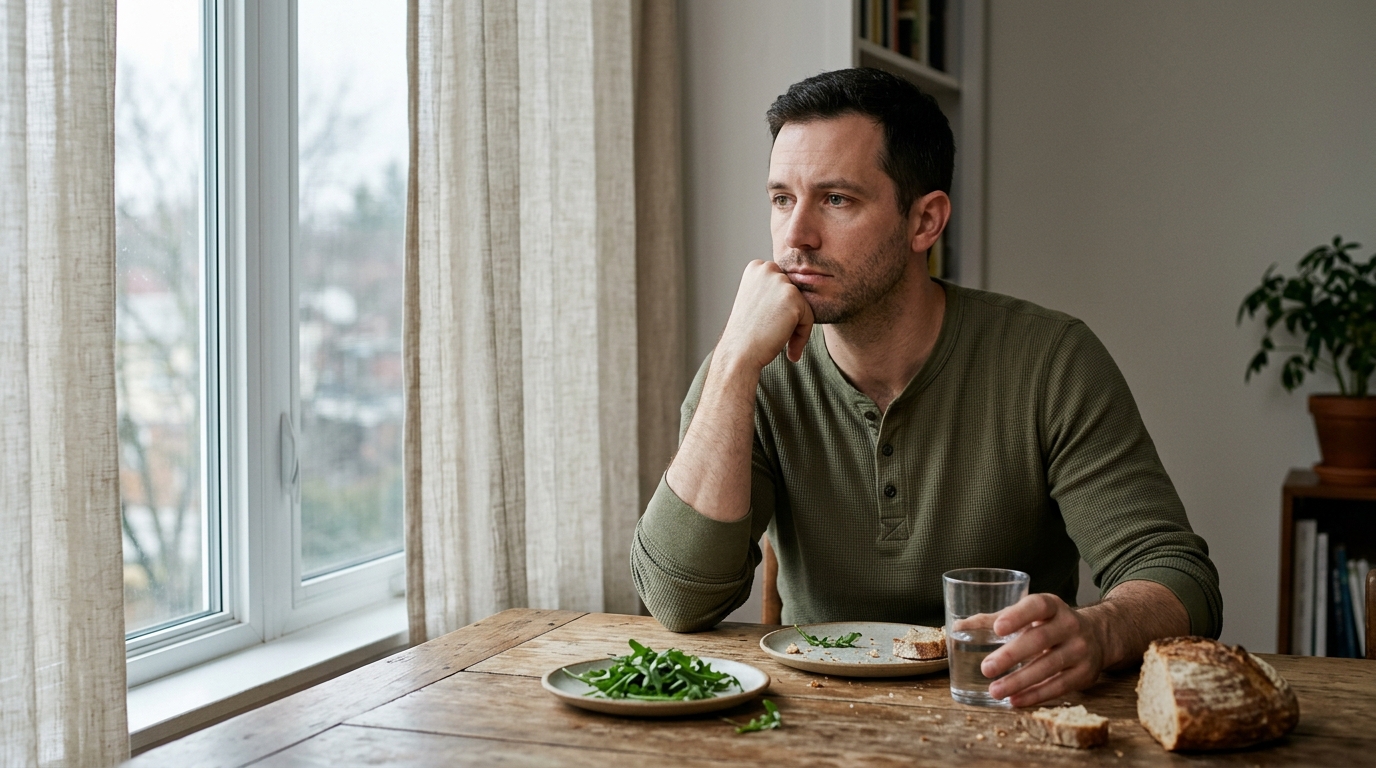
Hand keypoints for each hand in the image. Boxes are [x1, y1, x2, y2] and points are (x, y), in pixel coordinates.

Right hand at [716, 260, 814, 370]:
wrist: (739, 353)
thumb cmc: (746, 333)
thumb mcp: (755, 300)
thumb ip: (772, 291)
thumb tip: (798, 291)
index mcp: (756, 267)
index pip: (783, 285)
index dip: (779, 308)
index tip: (769, 323)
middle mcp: (767, 268)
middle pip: (793, 293)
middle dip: (789, 314)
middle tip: (774, 333)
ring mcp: (780, 281)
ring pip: (802, 304)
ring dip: (796, 325)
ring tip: (780, 340)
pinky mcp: (793, 296)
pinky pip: (809, 316)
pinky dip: (802, 334)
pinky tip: (789, 348)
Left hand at [974, 593, 1105, 707]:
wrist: (1097, 636)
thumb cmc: (1050, 624)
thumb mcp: (1029, 615)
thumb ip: (995, 620)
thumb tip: (958, 627)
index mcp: (1052, 605)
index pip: (1037, 606)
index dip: (1018, 616)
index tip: (998, 628)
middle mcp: (1070, 625)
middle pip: (1040, 639)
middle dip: (1012, 655)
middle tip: (986, 668)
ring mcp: (1080, 650)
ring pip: (1049, 666)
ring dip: (1020, 681)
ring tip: (994, 690)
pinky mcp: (1085, 673)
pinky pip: (1059, 686)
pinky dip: (1035, 695)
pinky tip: (1015, 700)